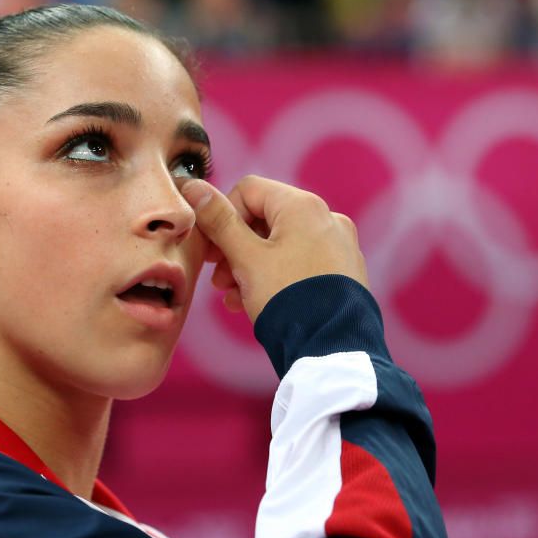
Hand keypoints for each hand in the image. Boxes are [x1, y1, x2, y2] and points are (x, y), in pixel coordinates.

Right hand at [181, 175, 367, 323]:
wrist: (331, 350)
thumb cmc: (287, 299)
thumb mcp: (245, 259)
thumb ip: (219, 221)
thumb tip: (194, 187)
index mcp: (303, 206)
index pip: (249, 190)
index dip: (222, 216)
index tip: (211, 249)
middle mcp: (327, 218)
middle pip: (265, 218)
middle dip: (235, 247)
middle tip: (218, 276)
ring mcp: (339, 246)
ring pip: (281, 244)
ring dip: (250, 265)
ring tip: (232, 294)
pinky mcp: (343, 272)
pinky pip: (300, 263)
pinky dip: (275, 276)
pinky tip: (254, 302)